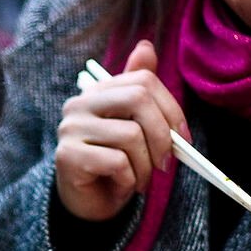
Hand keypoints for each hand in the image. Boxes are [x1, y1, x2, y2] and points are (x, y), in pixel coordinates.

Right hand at [54, 40, 188, 221]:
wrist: (89, 203)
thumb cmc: (115, 163)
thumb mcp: (133, 125)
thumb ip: (140, 91)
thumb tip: (147, 47)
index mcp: (96, 92)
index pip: (143, 81)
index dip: (171, 108)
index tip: (183, 138)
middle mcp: (78, 104)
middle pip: (138, 99)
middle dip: (162, 135)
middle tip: (166, 163)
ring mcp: (70, 129)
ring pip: (130, 135)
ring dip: (146, 165)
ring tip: (141, 179)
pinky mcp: (67, 156)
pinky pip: (117, 162)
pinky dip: (130, 179)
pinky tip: (123, 186)